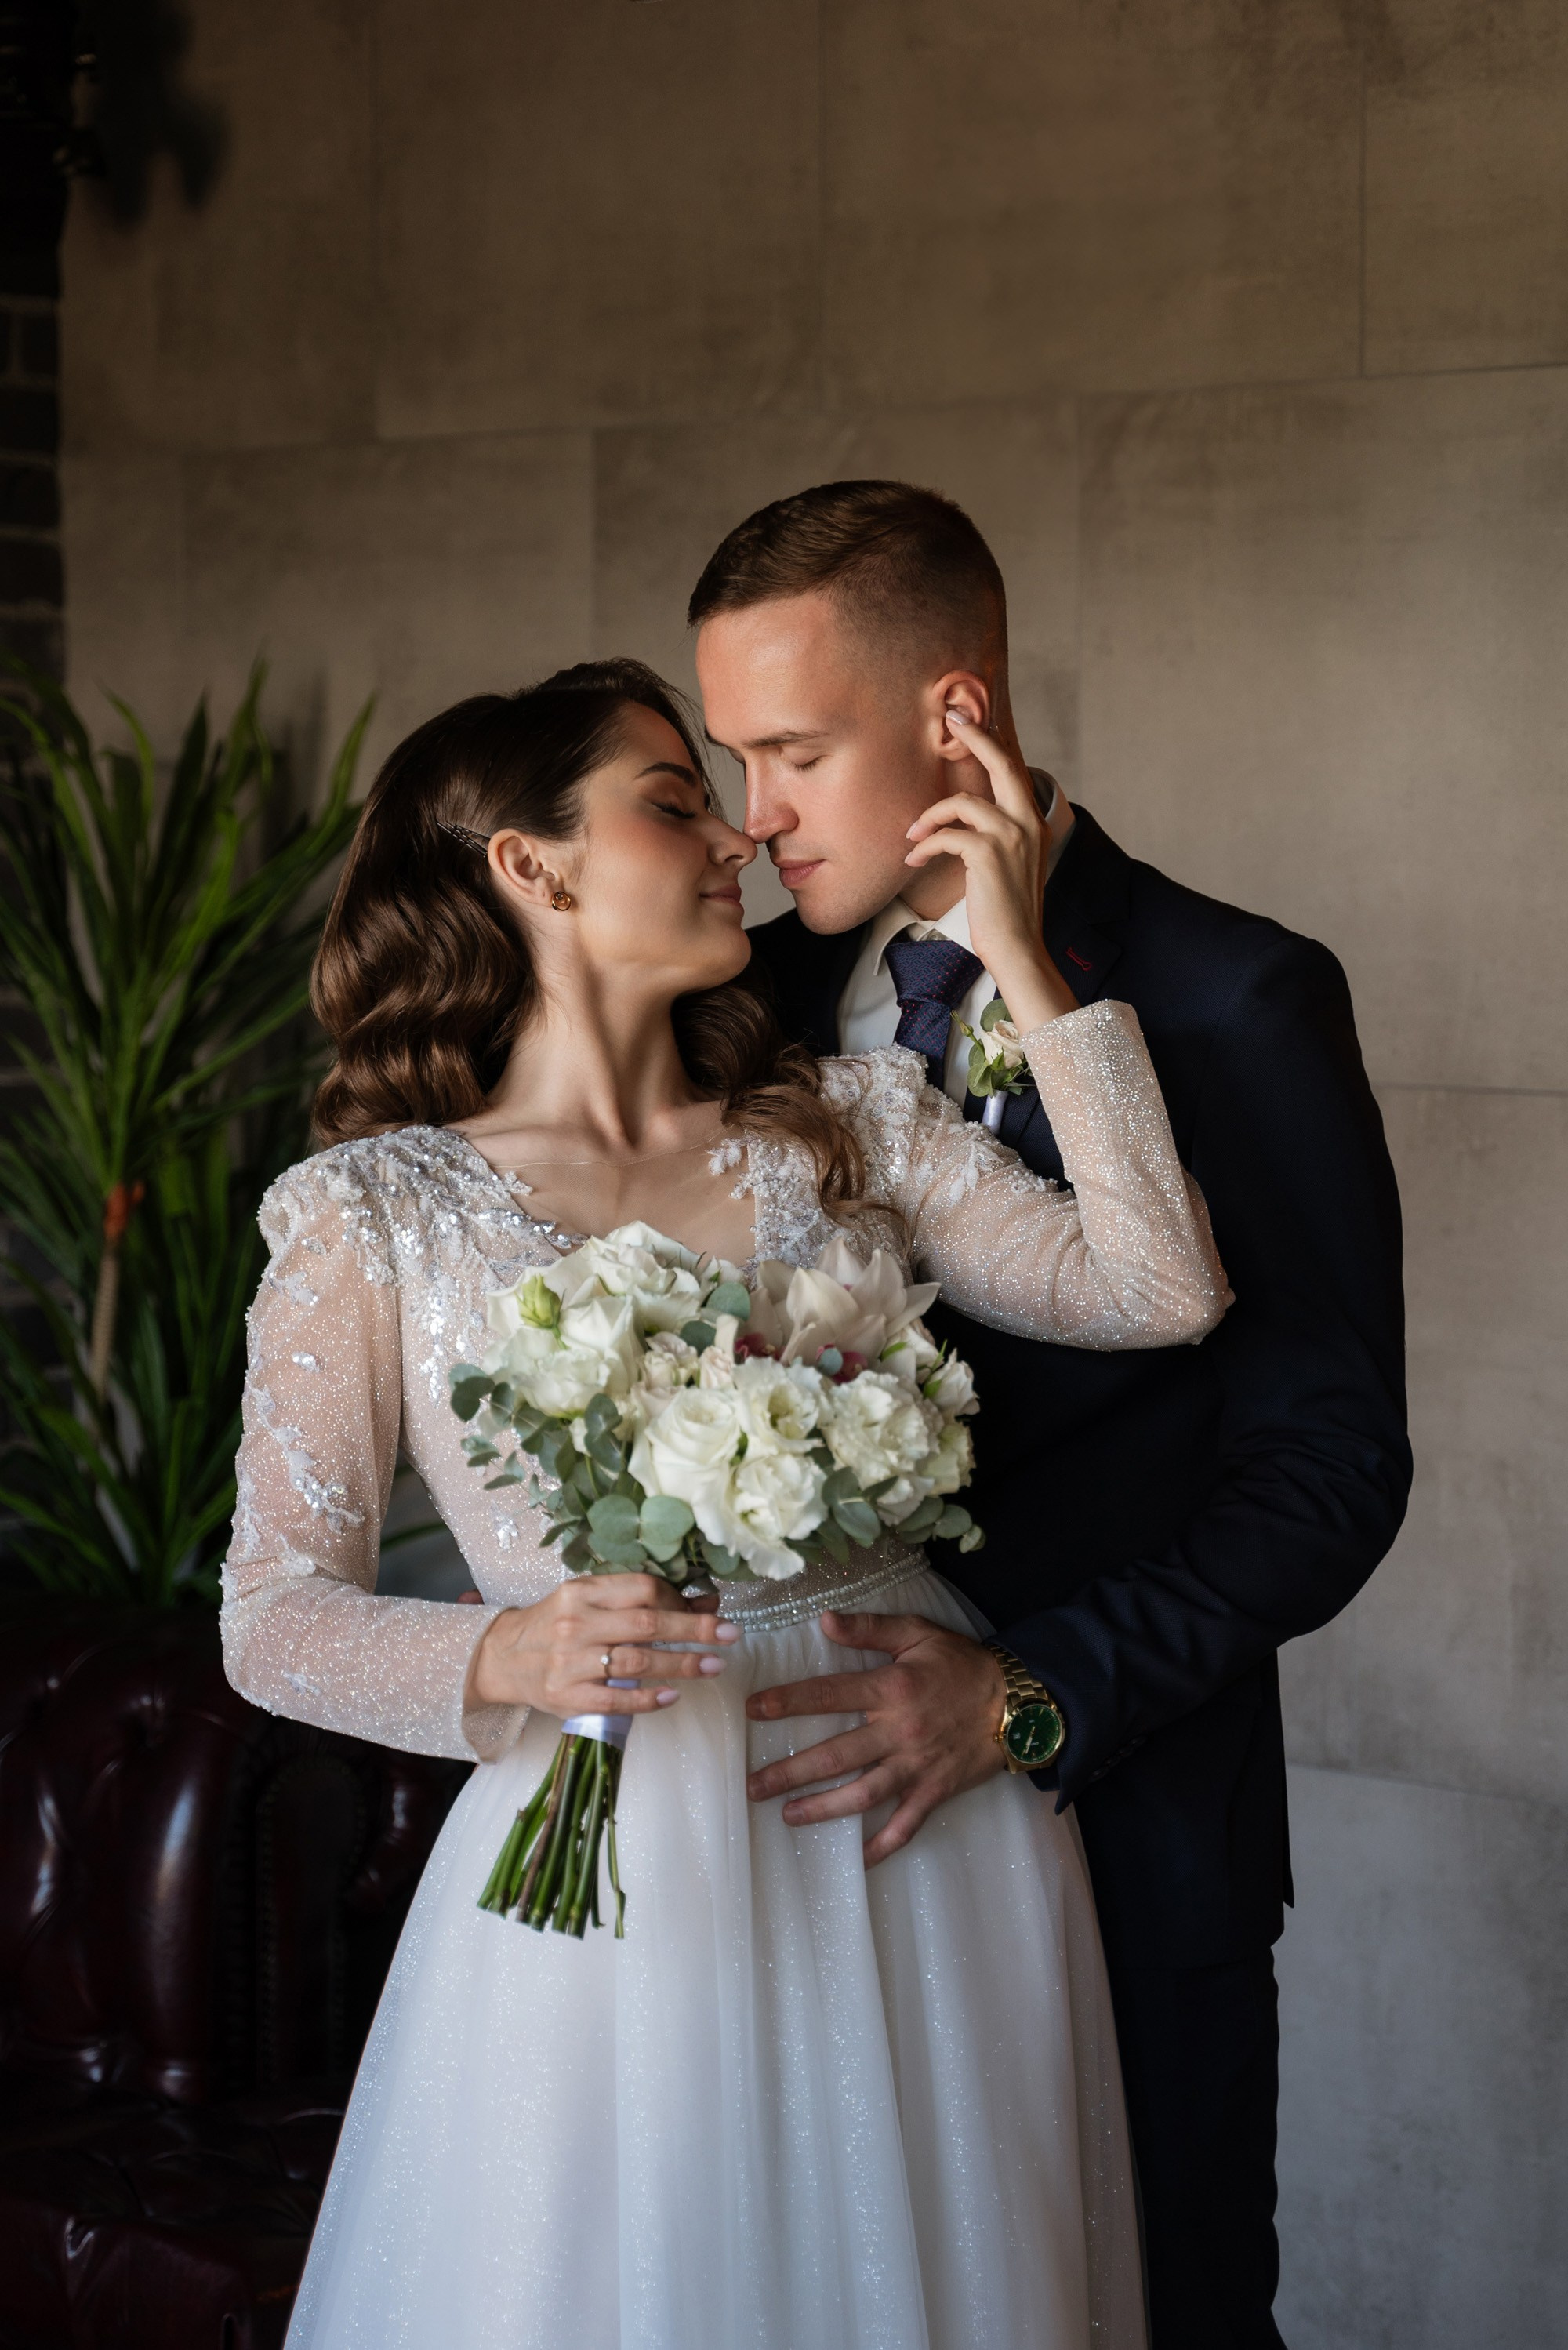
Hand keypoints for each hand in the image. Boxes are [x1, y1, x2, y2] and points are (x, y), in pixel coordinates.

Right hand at [468, 1574, 738, 1717]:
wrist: (503, 1657)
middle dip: (694, 1629)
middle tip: (731, 1635)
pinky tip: (673, 1696)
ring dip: (681, 1664)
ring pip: (636, 1661)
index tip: (704, 1611)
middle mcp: (576, 1623)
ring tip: (714, 1666)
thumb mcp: (591, 1602)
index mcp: (583, 1592)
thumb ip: (640, 1601)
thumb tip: (705, 1602)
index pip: (642, 1588)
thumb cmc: (555, 1624)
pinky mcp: (566, 1696)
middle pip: (646, 1624)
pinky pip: (614, 1699)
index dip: (679, 1600)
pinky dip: (647, 1699)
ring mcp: (570, 1662)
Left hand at [745, 1610, 1007, 1865]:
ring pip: (862, 1794)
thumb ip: (870, 1628)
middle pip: (835, 1755)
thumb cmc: (963, 1665)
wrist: (1018, 1703)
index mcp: (891, 1689)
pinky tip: (858, 1860)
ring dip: (822, 1809)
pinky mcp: (935, 1791)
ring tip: (787, 1816)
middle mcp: (899, 1732)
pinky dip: (882, 1845)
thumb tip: (824, 1620)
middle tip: (752, 1785)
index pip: (827, 1695)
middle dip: (790, 1772)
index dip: (787, 1703)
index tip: (753, 1711)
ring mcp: (917, 1767)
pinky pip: (906, 1825)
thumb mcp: (918, 1634)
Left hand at [904, 711, 1077, 1031]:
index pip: (1011, 772)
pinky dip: (925, 845)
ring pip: (961, 804)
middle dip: (973, 736)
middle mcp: (1029, 822)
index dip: (988, 743)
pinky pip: (947, 835)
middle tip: (949, 716)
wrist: (1017, 948)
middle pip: (1000, 763)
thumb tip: (962, 817)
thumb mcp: (1008, 865)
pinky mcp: (989, 854)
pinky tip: (914, 858)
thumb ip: (996, 834)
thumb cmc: (1006, 912)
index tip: (965, 720)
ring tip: (912, 837)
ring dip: (929, 818)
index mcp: (1035, 822)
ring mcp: (1012, 836)